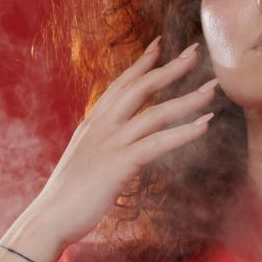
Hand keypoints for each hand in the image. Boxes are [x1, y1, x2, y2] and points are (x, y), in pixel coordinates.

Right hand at [38, 37, 217, 246]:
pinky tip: (204, 125)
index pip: (120, 84)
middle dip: (170, 68)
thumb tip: (114, 147)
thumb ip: (100, 147)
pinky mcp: (119, 164)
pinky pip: (157, 143)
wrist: (49, 217)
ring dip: (186, 100)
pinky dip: (183, 133)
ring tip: (212, 90)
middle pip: (141, 88)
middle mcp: (101, 126)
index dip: (141, 63)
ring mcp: (110, 143)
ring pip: (155, 113)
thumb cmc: (67, 196)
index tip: (158, 44)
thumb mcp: (83, 161)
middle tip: (194, 51)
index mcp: (93, 124)